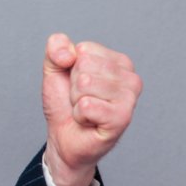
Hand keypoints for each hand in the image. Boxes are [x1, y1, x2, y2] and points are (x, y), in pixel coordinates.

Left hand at [41, 34, 141, 185]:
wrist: (64, 138)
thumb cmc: (65, 104)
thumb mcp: (55, 69)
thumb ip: (56, 47)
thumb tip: (68, 53)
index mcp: (119, 62)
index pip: (84, 49)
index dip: (71, 68)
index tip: (78, 85)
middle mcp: (130, 77)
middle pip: (85, 66)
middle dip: (74, 86)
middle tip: (81, 100)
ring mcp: (130, 98)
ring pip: (85, 84)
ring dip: (76, 101)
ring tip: (85, 110)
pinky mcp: (122, 118)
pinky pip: (86, 105)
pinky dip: (79, 115)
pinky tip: (89, 121)